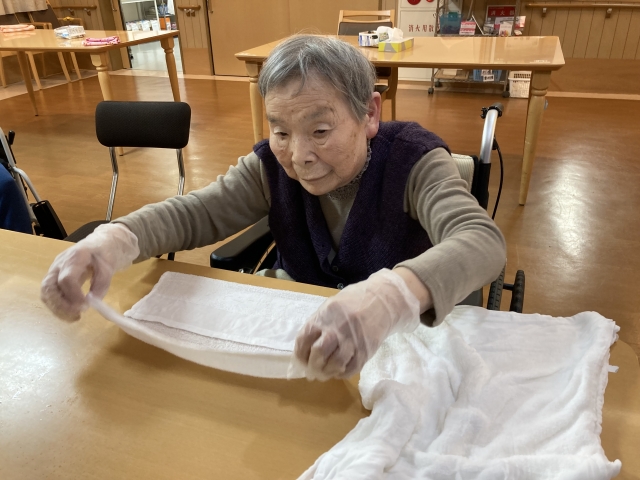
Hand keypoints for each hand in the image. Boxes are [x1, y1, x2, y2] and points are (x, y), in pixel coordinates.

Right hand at [40, 223, 138, 320]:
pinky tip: (70, 313)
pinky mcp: (53, 278)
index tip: (85, 306)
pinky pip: (49, 295)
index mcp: (76, 257)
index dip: (73, 295)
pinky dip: (57, 307)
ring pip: (46, 292)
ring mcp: (53, 270)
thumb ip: (102, 284)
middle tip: (77, 315)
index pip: (66, 278)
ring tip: (74, 317)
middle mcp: (59, 263)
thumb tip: (93, 302)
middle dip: (61, 305)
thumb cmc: (103, 255)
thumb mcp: (109, 267)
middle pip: (49, 286)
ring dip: (57, 309)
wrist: (97, 245)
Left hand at [294, 268, 421, 380]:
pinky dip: (341, 374)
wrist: (382, 300)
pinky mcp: (366, 351)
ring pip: (335, 364)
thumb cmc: (353, 302)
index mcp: (324, 317)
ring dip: (326, 373)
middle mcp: (337, 330)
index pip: (304, 340)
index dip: (300, 354)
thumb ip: (318, 324)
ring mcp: (353, 341)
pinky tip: (338, 371)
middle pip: (319, 354)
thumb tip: (306, 347)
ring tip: (324, 374)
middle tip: (312, 371)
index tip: (301, 360)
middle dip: (312, 366)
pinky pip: (351, 369)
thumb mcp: (330, 306)